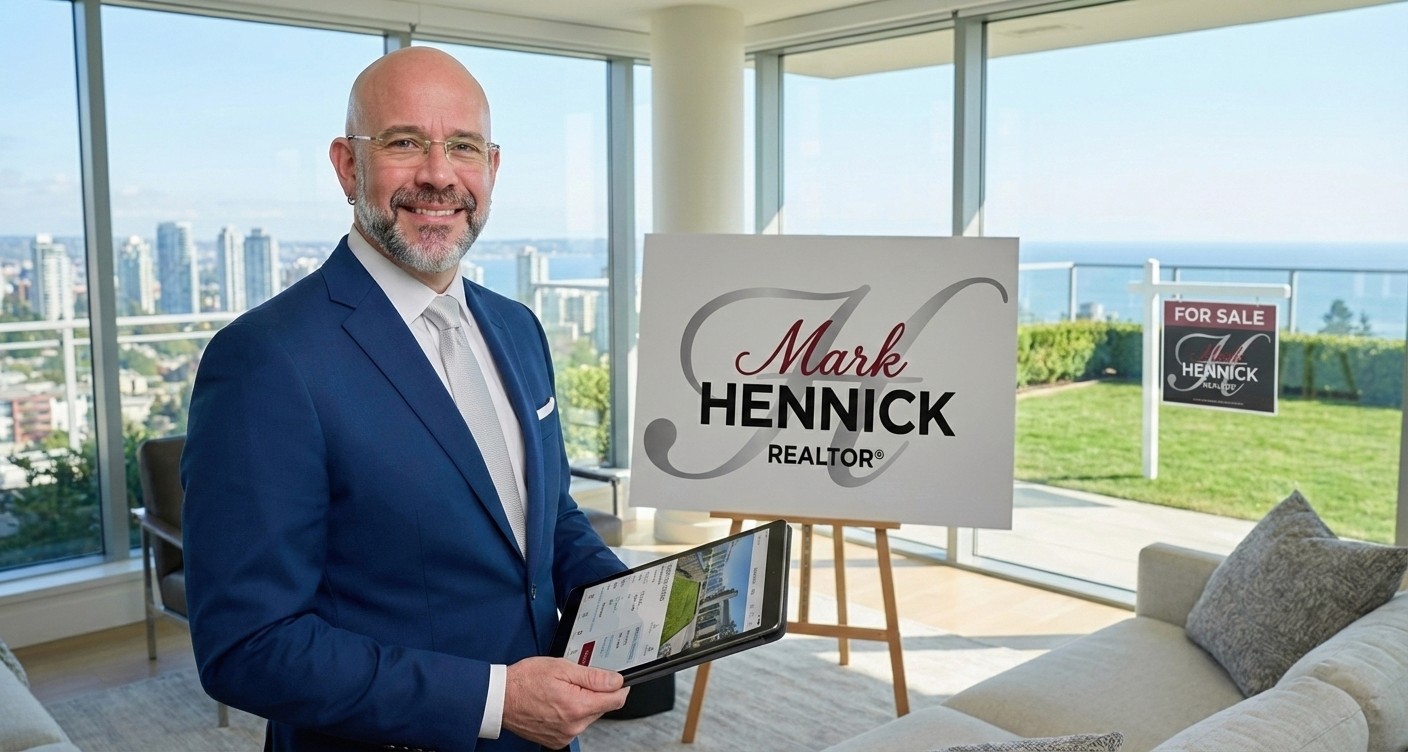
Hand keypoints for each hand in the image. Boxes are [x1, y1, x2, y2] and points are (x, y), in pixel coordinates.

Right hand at [502, 656, 629, 747]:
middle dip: (596, 692)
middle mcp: (573, 726)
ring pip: (589, 716)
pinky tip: (557, 703)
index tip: (616, 679)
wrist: (500, 698)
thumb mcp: (561, 667)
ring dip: (583, 703)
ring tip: (562, 690)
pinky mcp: (557, 740)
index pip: (616, 700)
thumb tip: (616, 680)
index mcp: (577, 706)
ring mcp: (565, 735)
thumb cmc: (525, 681)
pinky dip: (571, 714)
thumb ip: (593, 676)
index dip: (619, 686)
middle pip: (602, 707)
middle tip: (576, 680)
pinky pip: (575, 725)